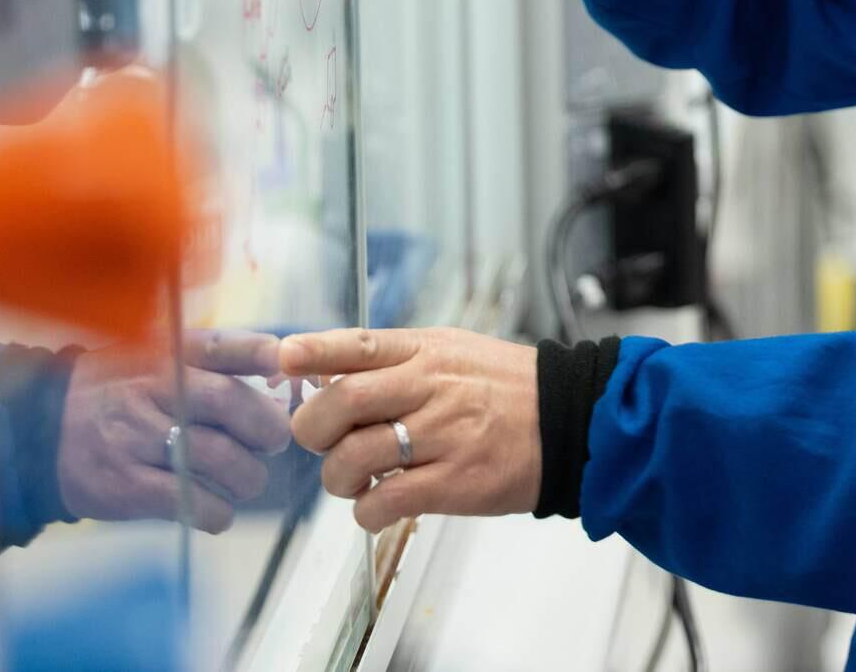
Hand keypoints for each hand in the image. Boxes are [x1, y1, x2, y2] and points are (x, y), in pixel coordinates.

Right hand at [56, 331, 293, 532]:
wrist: (40, 429)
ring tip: (246, 480)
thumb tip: (280, 368)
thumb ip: (215, 358)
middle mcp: (153, 391)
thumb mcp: (156, 356)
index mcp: (165, 355)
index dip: (264, 356)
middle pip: (232, 406)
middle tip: (272, 443)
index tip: (289, 374)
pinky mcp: (126, 485)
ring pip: (220, 459)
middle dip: (267, 430)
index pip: (225, 345)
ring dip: (247, 477)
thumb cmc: (116, 390)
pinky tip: (218, 510)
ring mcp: (138, 438)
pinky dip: (217, 511)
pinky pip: (191, 502)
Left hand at [281, 326, 541, 532]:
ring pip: (356, 456)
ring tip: (351, 481)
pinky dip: (366, 511)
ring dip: (336, 477)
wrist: (571, 422)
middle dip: (313, 427)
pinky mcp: (455, 482)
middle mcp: (433, 388)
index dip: (314, 350)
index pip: (360, 344)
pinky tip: (377, 506)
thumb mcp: (455, 353)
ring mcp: (444, 435)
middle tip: (319, 441)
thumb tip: (325, 374)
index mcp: (429, 351)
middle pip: (344, 401)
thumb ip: (395, 361)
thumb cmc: (507, 389)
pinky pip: (386, 501)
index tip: (283, 358)